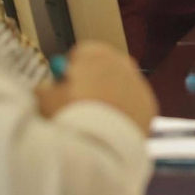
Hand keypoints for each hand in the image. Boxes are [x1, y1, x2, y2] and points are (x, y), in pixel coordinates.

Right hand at [35, 41, 157, 132]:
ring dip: (109, 97)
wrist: (103, 141)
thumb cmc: (70, 114)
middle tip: (77, 103)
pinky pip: (133, 104)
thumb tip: (46, 89)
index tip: (63, 85)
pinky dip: (123, 113)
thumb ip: (45, 89)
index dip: (69, 69)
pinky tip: (109, 128)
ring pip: (120, 86)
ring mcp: (139, 83)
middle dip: (92, 81)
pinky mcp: (149, 104)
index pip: (81, 52)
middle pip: (104, 67)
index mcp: (95, 54)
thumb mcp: (44, 99)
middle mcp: (122, 62)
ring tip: (93, 120)